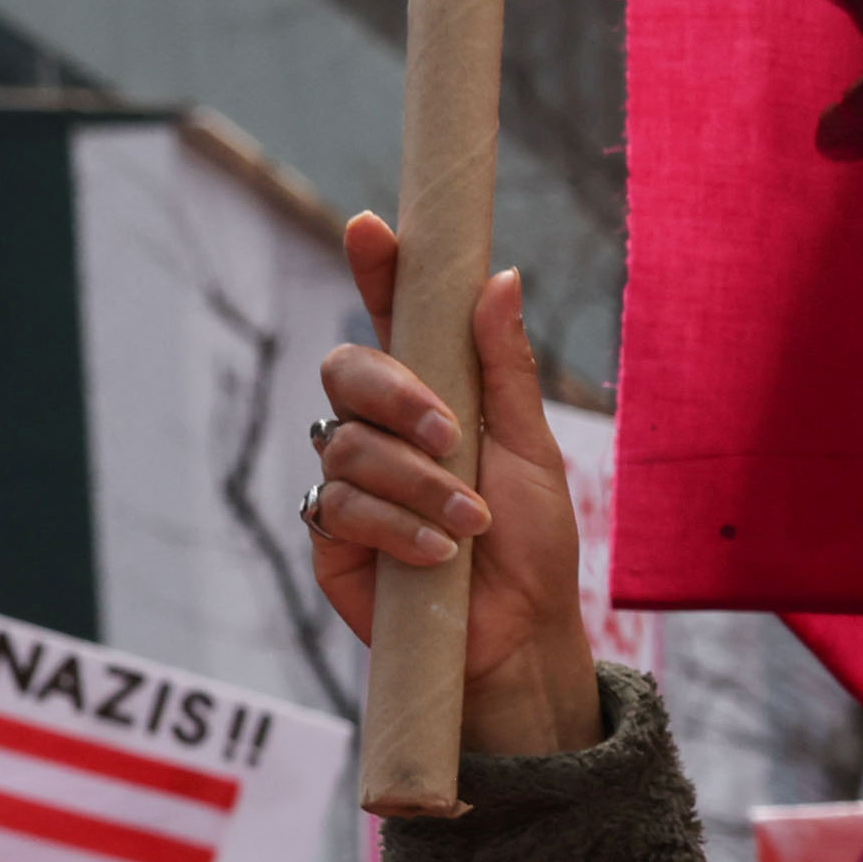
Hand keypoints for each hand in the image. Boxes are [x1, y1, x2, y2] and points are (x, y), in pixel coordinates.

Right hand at [306, 220, 600, 762]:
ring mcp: (350, 481)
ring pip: (347, 444)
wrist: (521, 634)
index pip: (392, 318)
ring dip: (416, 482)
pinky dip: (394, 525)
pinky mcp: (330, 536)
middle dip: (396, 394)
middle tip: (451, 433)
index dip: (376, 269)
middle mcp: (381, 429)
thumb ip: (506, 369)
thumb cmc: (532, 543)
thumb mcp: (531, 451)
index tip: (373, 227)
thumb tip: (501, 278)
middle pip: (345, 369)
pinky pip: (337, 505)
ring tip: (470, 520)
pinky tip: (437, 552)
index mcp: (431, 396)